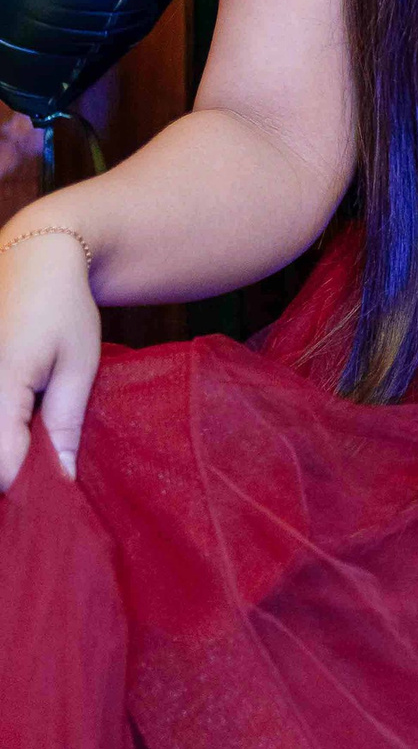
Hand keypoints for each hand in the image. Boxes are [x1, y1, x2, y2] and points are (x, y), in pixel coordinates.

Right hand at [0, 225, 101, 488]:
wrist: (32, 255)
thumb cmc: (64, 308)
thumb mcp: (79, 366)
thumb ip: (64, 427)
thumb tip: (61, 482)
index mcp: (0, 384)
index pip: (4, 469)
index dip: (30, 488)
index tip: (56, 492)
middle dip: (11, 472)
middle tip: (42, 467)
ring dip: (3, 445)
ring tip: (27, 436)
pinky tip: (13, 418)